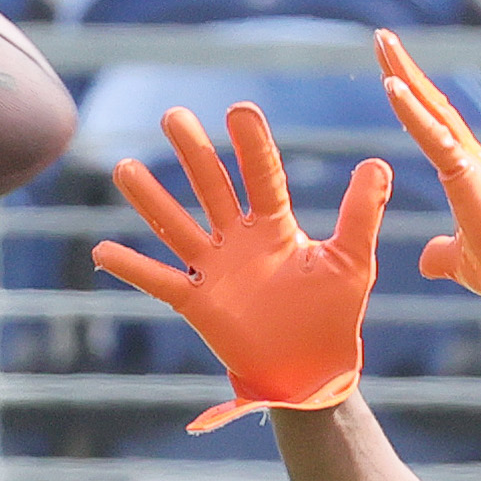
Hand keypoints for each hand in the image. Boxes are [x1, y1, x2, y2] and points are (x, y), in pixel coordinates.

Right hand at [91, 103, 390, 432]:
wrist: (313, 370)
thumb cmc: (333, 315)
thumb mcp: (351, 261)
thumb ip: (360, 215)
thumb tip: (378, 163)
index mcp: (275, 226)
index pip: (261, 177)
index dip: (251, 146)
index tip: (239, 110)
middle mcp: (239, 240)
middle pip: (211, 187)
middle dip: (194, 153)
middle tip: (174, 116)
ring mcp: (214, 269)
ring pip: (177, 225)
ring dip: (151, 199)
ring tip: (125, 168)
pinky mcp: (197, 303)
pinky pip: (160, 281)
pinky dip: (132, 267)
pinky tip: (102, 249)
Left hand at [375, 28, 480, 334]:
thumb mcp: (461, 262)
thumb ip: (442, 255)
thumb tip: (424, 260)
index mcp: (468, 175)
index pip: (433, 127)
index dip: (411, 99)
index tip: (389, 73)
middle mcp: (472, 160)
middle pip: (431, 106)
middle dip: (405, 71)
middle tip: (382, 39)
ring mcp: (471, 164)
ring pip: (433, 110)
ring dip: (405, 74)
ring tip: (382, 42)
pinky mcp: (468, 176)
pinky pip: (434, 136)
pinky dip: (411, 110)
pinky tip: (391, 84)